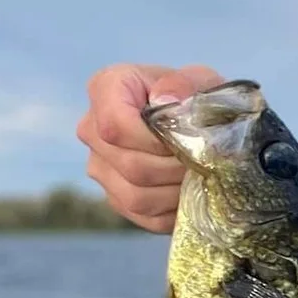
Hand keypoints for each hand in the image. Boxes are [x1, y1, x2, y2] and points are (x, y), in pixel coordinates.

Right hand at [76, 63, 224, 232]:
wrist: (202, 126)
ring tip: (200, 178)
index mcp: (106, 89)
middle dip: (175, 168)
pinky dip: (174, 211)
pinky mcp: (116, 199)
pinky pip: (144, 217)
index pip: (115, 125)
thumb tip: (165, 99)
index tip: (186, 140)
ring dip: (176, 192)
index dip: (155, 141)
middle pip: (130, 165)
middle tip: (205, 164)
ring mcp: (100, 168)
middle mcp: (92, 129)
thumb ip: (186, 83)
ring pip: (135, 196)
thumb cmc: (198, 99)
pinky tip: (190, 194)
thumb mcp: (201, 81)